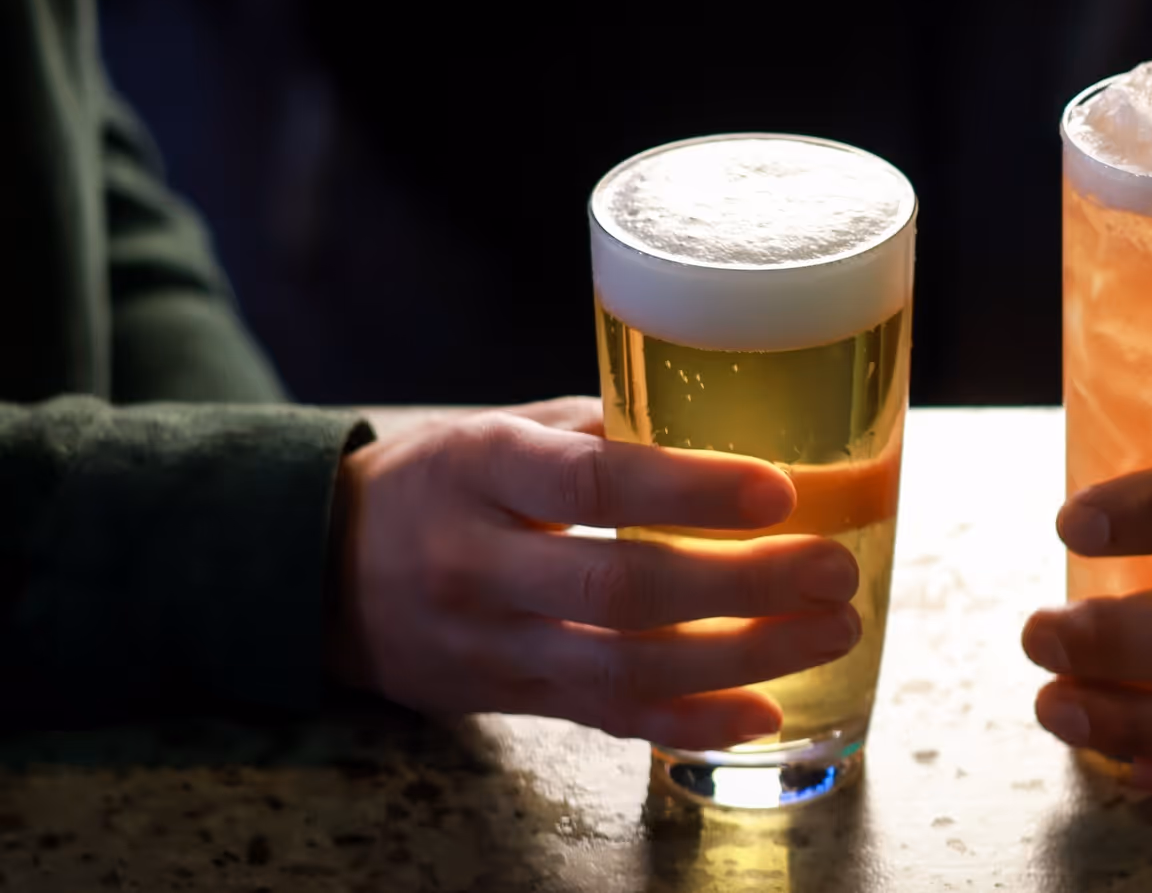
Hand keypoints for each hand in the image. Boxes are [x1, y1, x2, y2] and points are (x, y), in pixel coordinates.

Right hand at [330, 397, 860, 749]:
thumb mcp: (497, 430)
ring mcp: (484, 644)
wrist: (319, 568)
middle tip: (832, 569)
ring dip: (742, 659)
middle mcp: (474, 563)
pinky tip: (765, 710)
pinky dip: (691, 721)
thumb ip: (602, 433)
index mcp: (478, 469)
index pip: (594, 482)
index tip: (779, 490)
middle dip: (743, 586)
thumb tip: (733, 433)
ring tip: (829, 630)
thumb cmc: (438, 481)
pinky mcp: (501, 699)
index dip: (691, 491)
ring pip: (622, 669)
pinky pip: (605, 719)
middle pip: (621, 589)